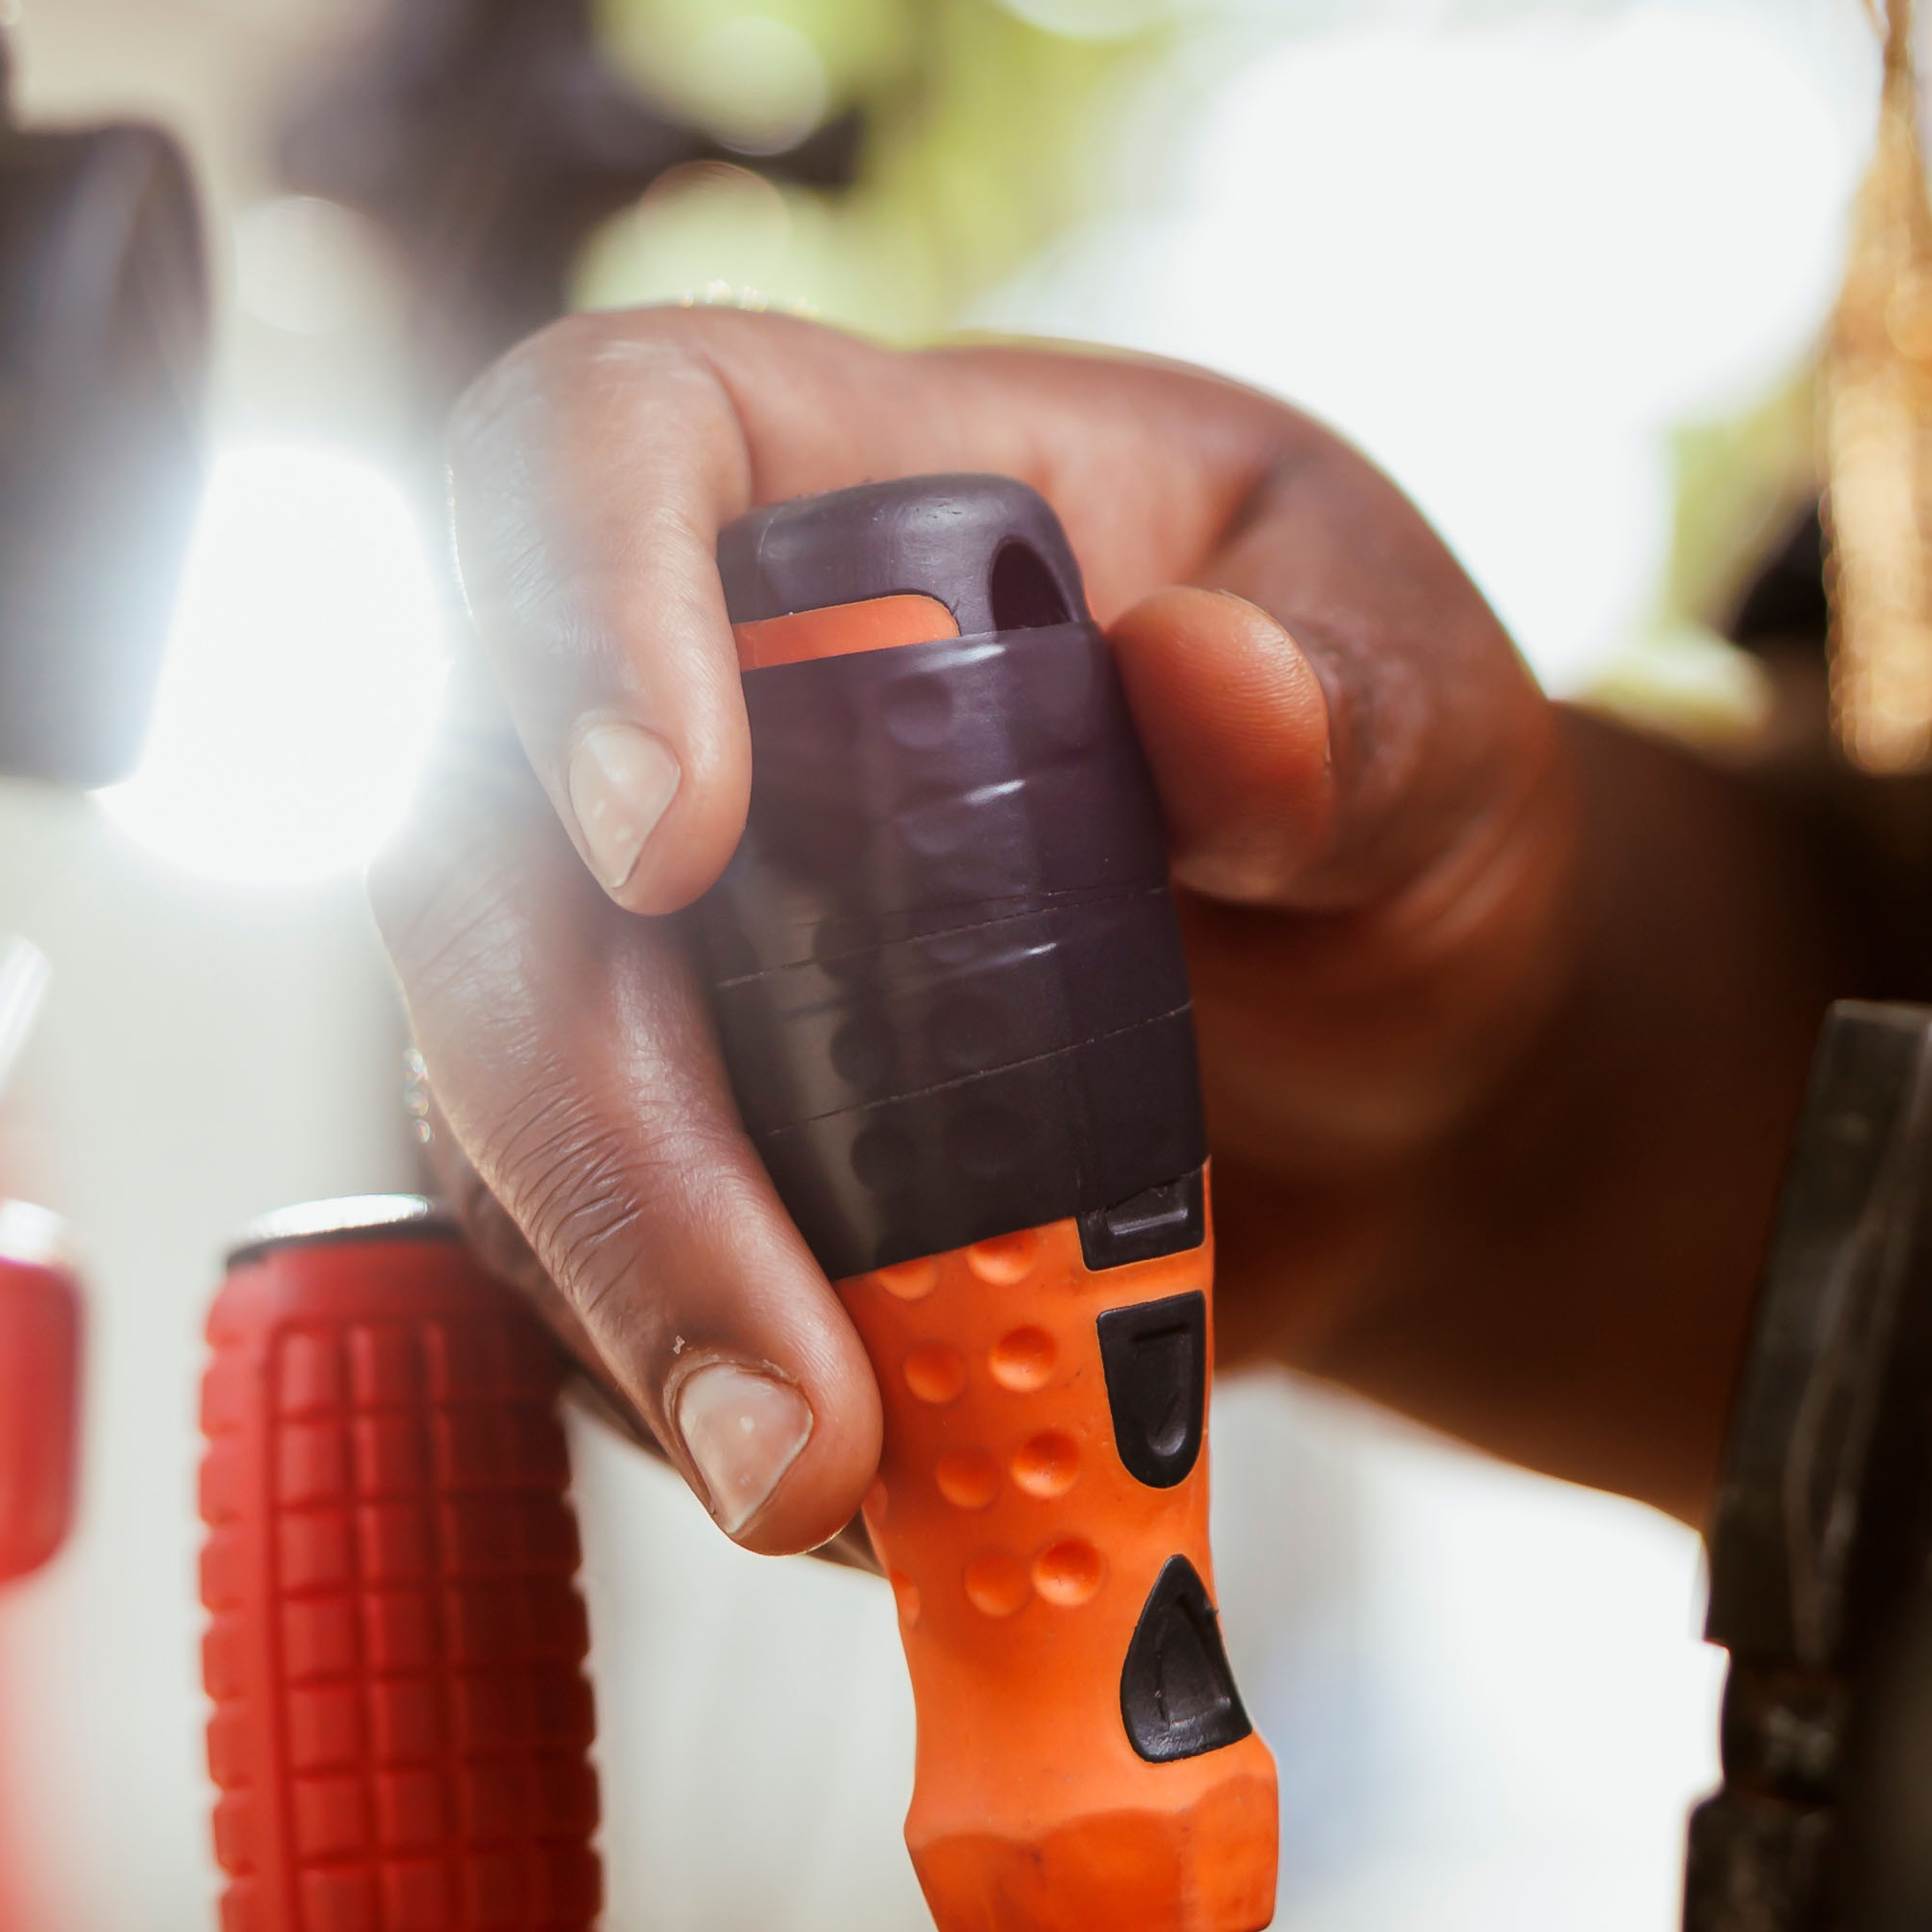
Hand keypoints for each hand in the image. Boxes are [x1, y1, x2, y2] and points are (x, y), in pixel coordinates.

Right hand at [372, 309, 1579, 1553]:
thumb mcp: (1437, 720)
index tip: (675, 841)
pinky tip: (875, 1492)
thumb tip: (1215, 682)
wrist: (1403, 1059)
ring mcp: (648, 938)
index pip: (609, 437)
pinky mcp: (657, 1144)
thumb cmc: (1391, 804)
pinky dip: (694, 1396)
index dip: (576, 606)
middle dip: (608, 1133)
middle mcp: (693, 693)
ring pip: (498, 1103)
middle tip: (785, 1368)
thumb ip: (1347, 710)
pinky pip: (572, 1279)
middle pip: (494, 857)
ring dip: (639, 1313)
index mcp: (859, 487)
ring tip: (839, 1494)